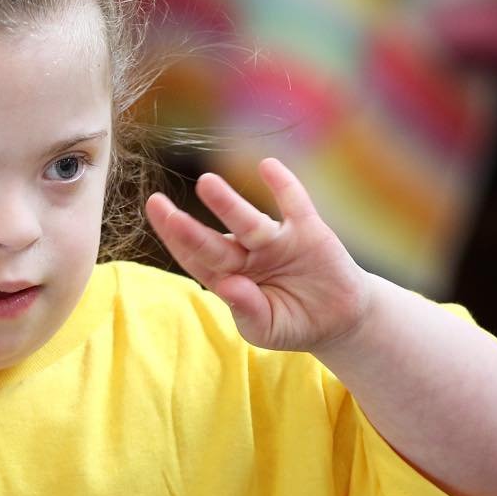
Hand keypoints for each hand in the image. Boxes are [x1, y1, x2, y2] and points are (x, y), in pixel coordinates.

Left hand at [146, 158, 370, 352]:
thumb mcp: (266, 328)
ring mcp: (274, 241)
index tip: (156, 217)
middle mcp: (245, 255)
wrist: (340, 318)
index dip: (175, 241)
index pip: (194, 259)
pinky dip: (283, 186)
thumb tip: (229, 286)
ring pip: (248, 221)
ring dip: (227, 204)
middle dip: (187, 227)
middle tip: (160, 205)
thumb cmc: (293, 323)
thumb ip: (246, 310)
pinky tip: (268, 167)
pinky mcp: (308, 231)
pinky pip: (294, 204)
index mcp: (228, 279)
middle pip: (213, 242)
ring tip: (206, 183)